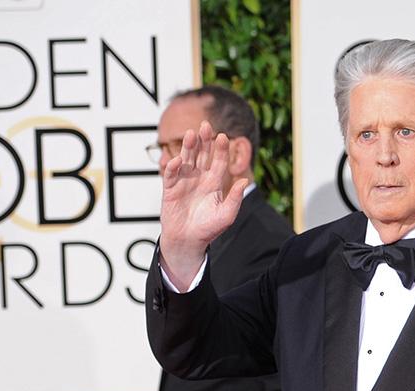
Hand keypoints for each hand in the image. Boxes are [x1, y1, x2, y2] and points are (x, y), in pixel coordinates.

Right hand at [159, 120, 248, 286]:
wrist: (188, 241)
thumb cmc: (208, 229)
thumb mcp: (227, 215)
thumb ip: (235, 198)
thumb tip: (245, 181)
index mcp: (214, 183)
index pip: (219, 162)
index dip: (220, 149)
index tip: (222, 137)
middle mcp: (199, 179)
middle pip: (202, 155)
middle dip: (204, 141)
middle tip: (206, 125)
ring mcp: (184, 182)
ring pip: (186, 160)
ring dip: (188, 147)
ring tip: (191, 134)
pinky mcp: (170, 189)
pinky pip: (170, 175)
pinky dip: (172, 167)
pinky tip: (177, 160)